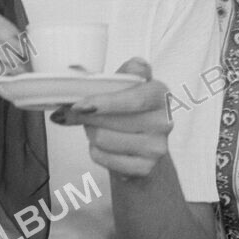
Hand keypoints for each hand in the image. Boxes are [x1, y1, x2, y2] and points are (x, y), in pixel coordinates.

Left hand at [50, 58, 171, 178]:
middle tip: (75, 112)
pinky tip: (104, 145)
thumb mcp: (129, 85)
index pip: (133, 99)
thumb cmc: (130, 111)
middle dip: (85, 116)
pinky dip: (95, 151)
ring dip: (90, 132)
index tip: (78, 105)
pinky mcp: (144, 168)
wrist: (144, 146)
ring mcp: (156, 148)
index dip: (103, 103)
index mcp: (160, 94)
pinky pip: (102, 158)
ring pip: (101, 140)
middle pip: (108, 122)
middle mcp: (164, 121)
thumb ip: (122, 73)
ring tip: (96, 127)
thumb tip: (104, 69)